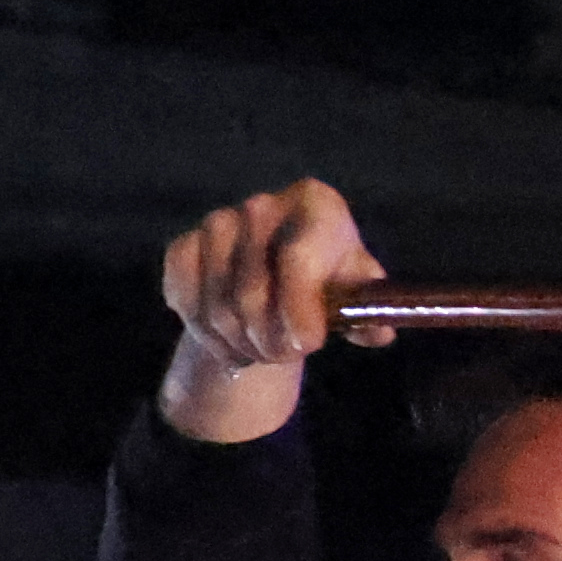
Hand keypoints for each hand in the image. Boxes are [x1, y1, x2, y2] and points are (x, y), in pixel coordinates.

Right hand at [152, 176, 389, 446]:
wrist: (280, 270)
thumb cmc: (328, 279)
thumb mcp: (356, 293)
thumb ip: (369, 313)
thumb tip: (377, 334)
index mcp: (316, 204)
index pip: (297, 262)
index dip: (300, 312)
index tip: (307, 345)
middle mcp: (263, 205)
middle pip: (252, 295)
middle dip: (269, 343)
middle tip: (283, 356)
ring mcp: (218, 222)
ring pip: (216, 309)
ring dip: (237, 345)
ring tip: (259, 350)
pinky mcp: (183, 244)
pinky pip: (184, 303)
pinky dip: (204, 335)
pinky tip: (226, 339)